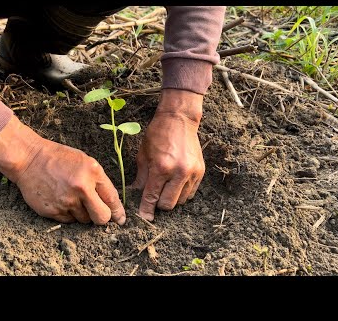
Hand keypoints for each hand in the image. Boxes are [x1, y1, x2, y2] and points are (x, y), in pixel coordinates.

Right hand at [0, 116, 125, 224]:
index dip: (118, 212)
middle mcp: (81, 188)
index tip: (120, 219)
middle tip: (98, 213)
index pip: (112, 199)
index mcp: (92, 172)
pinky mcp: (52, 211)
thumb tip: (111, 204)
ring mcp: (66, 201)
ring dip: (82, 213)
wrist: (28, 158)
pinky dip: (67, 214)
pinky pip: (68, 221)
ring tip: (71, 197)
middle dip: (103, 218)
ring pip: (84, 220)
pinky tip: (60, 199)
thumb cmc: (59, 158)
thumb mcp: (84, 161)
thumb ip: (99, 181)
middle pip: (102, 218)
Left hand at [132, 89, 204, 220]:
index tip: (144, 218)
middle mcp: (179, 172)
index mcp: (161, 168)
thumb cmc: (157, 134)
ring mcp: (192, 172)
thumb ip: (141, 178)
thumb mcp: (143, 155)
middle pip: (169, 205)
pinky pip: (191, 193)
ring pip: (181, 201)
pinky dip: (182, 192)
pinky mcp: (200, 171)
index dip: (146, 210)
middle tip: (155, 194)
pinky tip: (176, 182)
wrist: (179, 119)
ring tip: (166, 185)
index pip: (152, 197)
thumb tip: (137, 195)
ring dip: (172, 198)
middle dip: (159, 203)